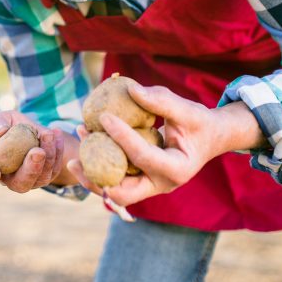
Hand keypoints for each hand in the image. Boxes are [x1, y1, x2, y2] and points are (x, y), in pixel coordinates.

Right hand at [0, 110, 65, 192]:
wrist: (26, 127)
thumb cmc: (6, 123)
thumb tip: (0, 132)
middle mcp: (10, 178)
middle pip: (19, 184)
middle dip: (30, 169)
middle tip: (38, 151)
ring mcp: (30, 179)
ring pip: (42, 178)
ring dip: (48, 157)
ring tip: (48, 133)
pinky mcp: (47, 174)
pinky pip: (55, 168)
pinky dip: (58, 151)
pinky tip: (56, 133)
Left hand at [67, 83, 262, 206]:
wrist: (208, 138)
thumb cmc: (198, 122)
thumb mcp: (186, 110)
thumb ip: (160, 101)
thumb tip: (131, 88)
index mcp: (177, 170)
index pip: (142, 156)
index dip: (121, 136)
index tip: (103, 116)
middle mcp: (161, 184)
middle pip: (123, 192)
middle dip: (96, 176)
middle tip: (75, 157)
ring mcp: (150, 186)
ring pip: (114, 191)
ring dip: (92, 174)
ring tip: (73, 154)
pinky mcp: (140, 181)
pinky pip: (115, 180)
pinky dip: (98, 169)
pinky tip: (82, 150)